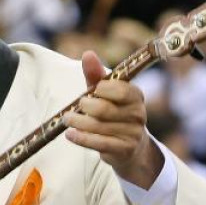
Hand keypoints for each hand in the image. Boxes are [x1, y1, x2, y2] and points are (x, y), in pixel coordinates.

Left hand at [65, 50, 162, 187]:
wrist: (130, 147)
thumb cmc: (114, 112)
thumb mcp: (106, 93)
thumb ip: (96, 75)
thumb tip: (88, 54)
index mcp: (136, 96)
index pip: (120, 89)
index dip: (102, 89)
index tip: (93, 90)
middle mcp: (138, 114)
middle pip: (104, 109)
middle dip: (86, 106)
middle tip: (77, 105)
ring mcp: (132, 134)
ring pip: (98, 127)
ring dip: (78, 122)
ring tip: (67, 119)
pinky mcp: (123, 150)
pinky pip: (98, 143)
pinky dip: (81, 138)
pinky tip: (70, 134)